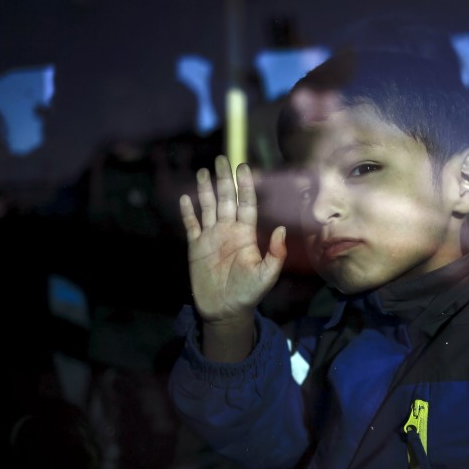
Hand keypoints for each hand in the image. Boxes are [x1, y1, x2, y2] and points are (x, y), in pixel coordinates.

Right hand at [179, 155, 286, 326]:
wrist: (225, 310)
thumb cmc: (249, 293)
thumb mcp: (266, 275)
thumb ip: (275, 253)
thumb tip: (282, 230)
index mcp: (246, 235)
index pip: (247, 204)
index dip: (246, 186)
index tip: (244, 167)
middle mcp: (229, 231)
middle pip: (227, 199)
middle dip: (225, 179)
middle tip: (222, 158)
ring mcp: (211, 237)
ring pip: (208, 207)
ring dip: (206, 189)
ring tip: (203, 171)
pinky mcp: (196, 247)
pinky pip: (191, 225)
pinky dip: (188, 211)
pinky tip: (185, 198)